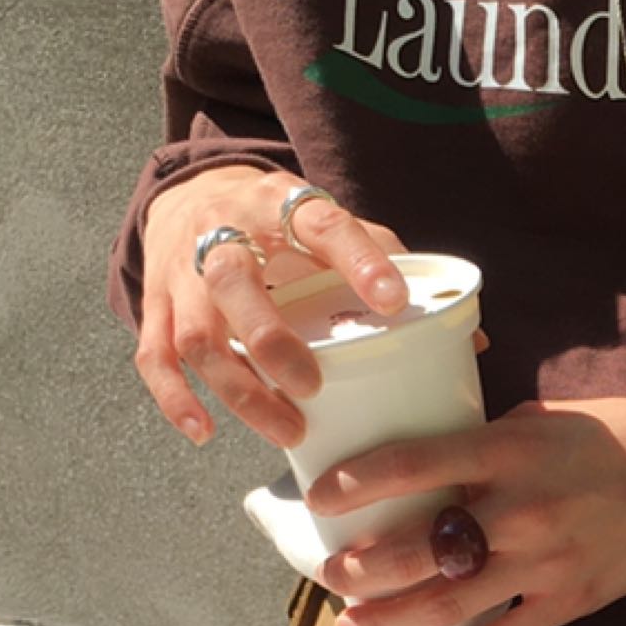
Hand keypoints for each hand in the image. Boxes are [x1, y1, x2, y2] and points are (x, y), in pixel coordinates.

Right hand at [135, 167, 479, 451]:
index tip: (394, 301)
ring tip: (286, 428)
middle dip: (274, 341)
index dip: (359, 260)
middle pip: (234, 283)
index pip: (322, 225)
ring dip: (239, 387)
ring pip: (196, 333)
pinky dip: (175, 399)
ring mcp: (182, 274)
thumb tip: (471, 338)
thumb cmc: (278, 225)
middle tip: (315, 387)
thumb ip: (388, 268)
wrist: (190, 193)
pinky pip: (154, 356)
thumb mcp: (328, 226)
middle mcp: (223, 234)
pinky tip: (204, 433)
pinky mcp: (155, 306)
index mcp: (280, 206)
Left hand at [305, 396, 625, 625]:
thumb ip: (478, 441)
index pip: (415, 464)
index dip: (358, 483)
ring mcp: (545, 563)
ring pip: (451, 603)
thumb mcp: (535, 418)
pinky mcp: (568, 601)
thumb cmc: (603, 440)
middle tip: (329, 573)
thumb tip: (419, 461)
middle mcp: (521, 511)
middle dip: (361, 567)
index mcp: (508, 453)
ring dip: (392, 618)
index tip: (320, 498)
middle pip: (420, 549)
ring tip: (352, 623)